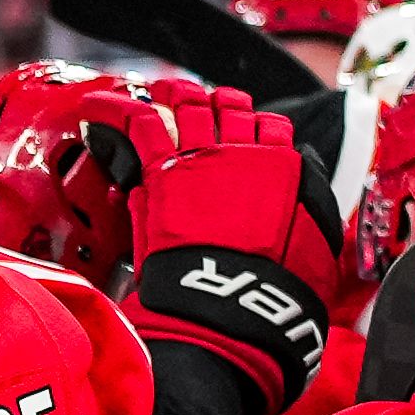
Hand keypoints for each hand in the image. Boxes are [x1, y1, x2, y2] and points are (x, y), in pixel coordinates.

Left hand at [124, 111, 352, 405]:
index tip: (243, 132)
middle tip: (197, 106)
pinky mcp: (165, 173)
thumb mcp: (318, 250)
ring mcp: (205, 158)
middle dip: (214, 104)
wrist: (238, 316)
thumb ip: (309, 208)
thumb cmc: (281, 298)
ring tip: (158, 97)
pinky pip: (141, 124)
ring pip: (188, 106)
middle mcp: (248, 153)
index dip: (255, 128)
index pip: (271, 128)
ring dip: (173, 97)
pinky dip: (116, 112)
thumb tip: (300, 173)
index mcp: (288, 171)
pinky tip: (97, 112)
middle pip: (228, 108)